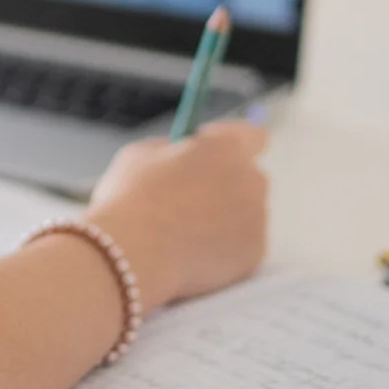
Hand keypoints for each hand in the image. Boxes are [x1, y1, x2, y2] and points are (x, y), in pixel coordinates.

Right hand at [83, 121, 268, 313]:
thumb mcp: (141, 154)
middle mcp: (251, 178)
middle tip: (191, 198)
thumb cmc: (132, 198)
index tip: (211, 153)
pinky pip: (242, 245)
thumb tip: (180, 156)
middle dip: (226, 183)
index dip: (230, 144)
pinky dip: (223, 248)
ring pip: (245, 213)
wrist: (135, 253)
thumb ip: (171, 150)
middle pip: (249, 176)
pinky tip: (192, 252)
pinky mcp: (255, 253)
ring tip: (184, 232)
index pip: (252, 135)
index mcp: (226, 147)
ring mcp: (257, 218)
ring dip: (224, 217)